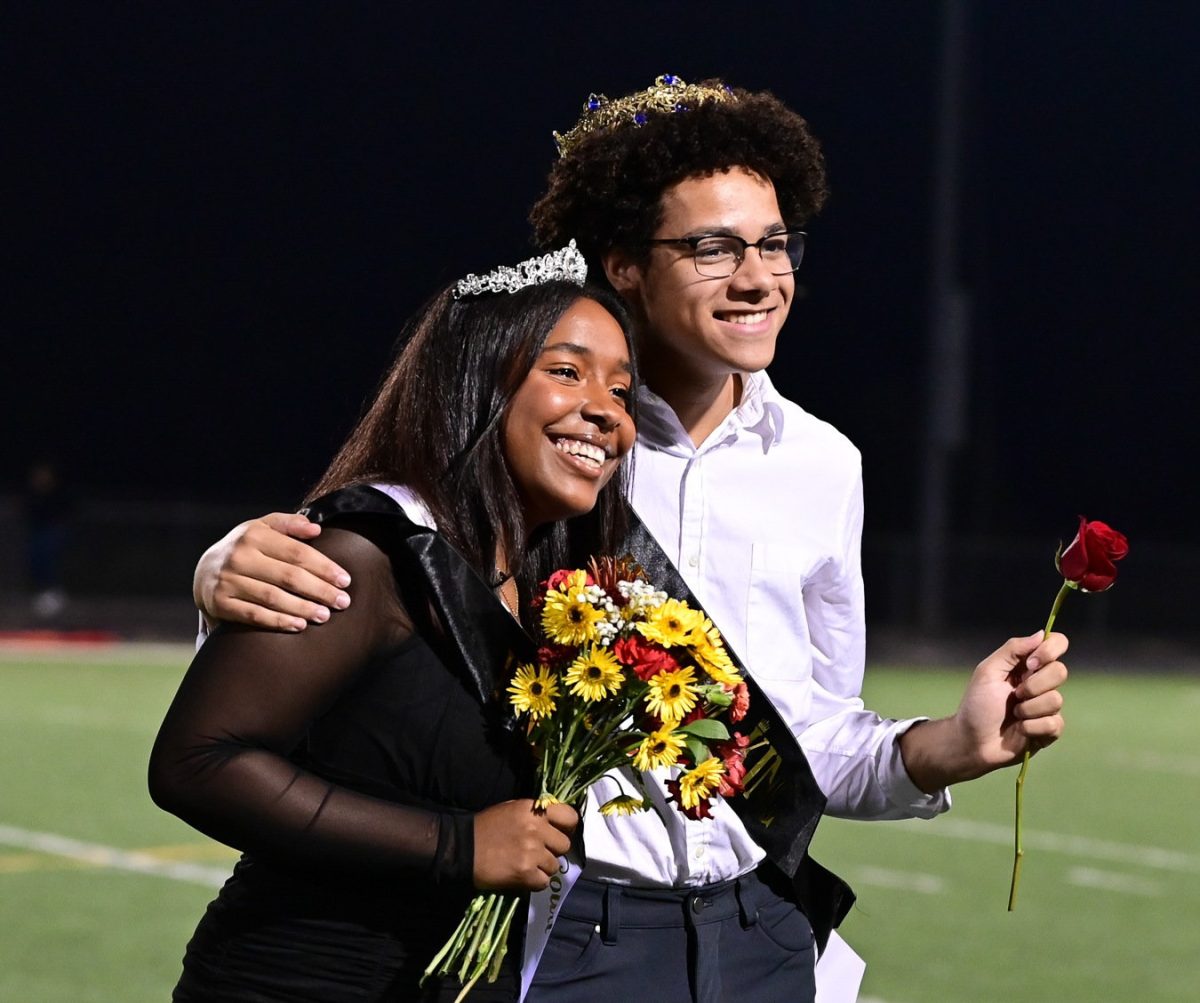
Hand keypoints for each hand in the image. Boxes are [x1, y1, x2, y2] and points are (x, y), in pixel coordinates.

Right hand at [193, 513, 352, 631]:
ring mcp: (227, 580)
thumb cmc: (246, 549)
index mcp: (254, 535)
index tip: (345, 581)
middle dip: (320, 590)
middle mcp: (239, 556)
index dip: (324, 567)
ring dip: (302, 608)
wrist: (204, 572)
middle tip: (343, 602)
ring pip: (273, 597)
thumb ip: (289, 524)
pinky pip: (254, 615)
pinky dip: (278, 621)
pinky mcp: (220, 602)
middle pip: (289, 576)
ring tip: (324, 616)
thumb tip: (316, 529)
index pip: (297, 553)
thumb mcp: (263, 528)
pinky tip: (299, 625)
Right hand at [472, 799, 578, 891]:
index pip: (570, 816)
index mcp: (534, 810)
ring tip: (526, 865)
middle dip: (553, 850)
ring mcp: (532, 852)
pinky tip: (522, 876)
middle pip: (564, 845)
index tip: (559, 833)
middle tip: (538, 852)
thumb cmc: (485, 826)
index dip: (567, 827)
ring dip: (543, 868)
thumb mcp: (512, 809)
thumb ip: (535, 815)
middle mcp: (537, 829)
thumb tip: (555, 824)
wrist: (461, 848)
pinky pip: (544, 882)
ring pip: (554, 866)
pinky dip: (535, 882)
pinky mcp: (525, 873)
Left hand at [900, 631, 1068, 791]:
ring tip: (1013, 714)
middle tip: (1014, 694)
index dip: (1049, 651)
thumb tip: (1042, 633)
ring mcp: (1046, 707)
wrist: (972, 741)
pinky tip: (1020, 730)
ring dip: (1028, 709)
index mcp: (1026, 665)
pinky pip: (1054, 723)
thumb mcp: (988, 671)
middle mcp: (1040, 683)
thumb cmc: (977, 705)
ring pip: (1056, 700)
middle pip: (1060, 671)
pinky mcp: (1049, 730)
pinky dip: (1032, 727)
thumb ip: (1013, 650)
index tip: (1031, 663)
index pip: (1056, 645)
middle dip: (1034, 685)